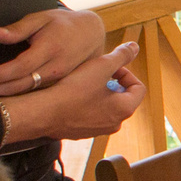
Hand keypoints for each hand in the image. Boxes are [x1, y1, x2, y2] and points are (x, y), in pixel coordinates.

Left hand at [0, 7, 107, 98]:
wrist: (92, 34)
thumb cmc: (63, 24)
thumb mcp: (42, 18)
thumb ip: (18, 28)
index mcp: (49, 51)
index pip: (18, 68)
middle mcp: (53, 70)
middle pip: (15, 86)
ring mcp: (55, 81)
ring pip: (21, 94)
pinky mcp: (54, 87)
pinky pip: (29, 95)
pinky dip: (9, 100)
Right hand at [1, 43, 147, 143]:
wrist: (42, 112)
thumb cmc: (74, 89)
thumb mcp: (101, 66)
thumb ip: (121, 56)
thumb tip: (134, 47)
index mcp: (125, 109)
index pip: (138, 88)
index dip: (126, 73)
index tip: (110, 67)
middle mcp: (114, 124)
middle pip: (122, 98)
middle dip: (112, 83)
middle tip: (96, 73)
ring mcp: (97, 131)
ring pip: (105, 107)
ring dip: (98, 93)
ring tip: (83, 82)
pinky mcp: (79, 133)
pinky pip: (89, 115)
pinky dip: (85, 104)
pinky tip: (71, 95)